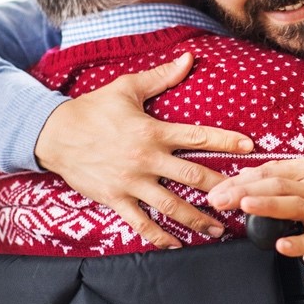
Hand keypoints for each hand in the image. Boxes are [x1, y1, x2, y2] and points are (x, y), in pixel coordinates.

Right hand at [35, 52, 253, 248]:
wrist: (54, 134)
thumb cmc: (93, 109)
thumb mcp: (127, 88)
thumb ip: (160, 77)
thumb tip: (188, 59)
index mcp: (153, 131)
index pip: (198, 137)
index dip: (226, 142)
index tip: (249, 148)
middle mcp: (146, 159)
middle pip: (192, 177)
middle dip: (221, 189)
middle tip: (242, 199)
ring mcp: (131, 182)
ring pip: (171, 205)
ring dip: (197, 219)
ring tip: (218, 229)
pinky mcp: (116, 198)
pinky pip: (141, 223)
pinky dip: (160, 236)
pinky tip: (177, 245)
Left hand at [207, 157, 303, 263]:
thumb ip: (279, 176)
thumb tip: (244, 175)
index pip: (268, 171)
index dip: (239, 179)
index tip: (216, 189)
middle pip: (276, 185)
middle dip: (243, 191)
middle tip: (218, 199)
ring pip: (294, 206)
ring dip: (268, 205)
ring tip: (245, 206)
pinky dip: (296, 242)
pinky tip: (280, 245)